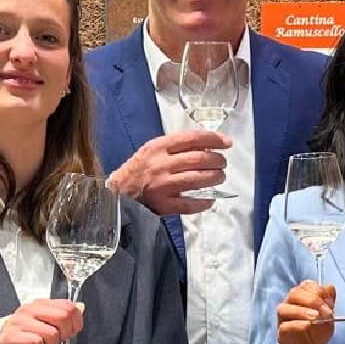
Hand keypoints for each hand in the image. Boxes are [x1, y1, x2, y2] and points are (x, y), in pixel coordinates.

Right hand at [0, 298, 83, 343]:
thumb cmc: (27, 333)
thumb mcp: (46, 321)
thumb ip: (63, 313)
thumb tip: (80, 306)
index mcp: (41, 303)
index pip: (69, 306)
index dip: (75, 322)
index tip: (71, 331)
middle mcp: (30, 309)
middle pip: (63, 317)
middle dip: (66, 333)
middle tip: (58, 339)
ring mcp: (20, 322)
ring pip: (52, 333)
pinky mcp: (13, 336)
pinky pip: (37, 343)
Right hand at [106, 130, 230, 216]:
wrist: (118, 194)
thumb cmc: (138, 170)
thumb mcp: (152, 150)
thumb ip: (175, 147)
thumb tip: (207, 146)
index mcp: (158, 147)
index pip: (193, 138)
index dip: (214, 139)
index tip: (227, 143)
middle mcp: (161, 164)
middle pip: (199, 159)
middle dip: (217, 160)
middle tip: (222, 163)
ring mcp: (162, 186)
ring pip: (198, 180)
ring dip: (215, 178)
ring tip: (219, 177)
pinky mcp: (163, 205)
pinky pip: (190, 204)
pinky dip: (204, 202)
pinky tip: (210, 199)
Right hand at [277, 281, 336, 343]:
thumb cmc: (317, 331)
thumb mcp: (329, 316)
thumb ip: (328, 302)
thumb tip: (330, 288)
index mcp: (303, 296)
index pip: (307, 286)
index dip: (319, 292)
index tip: (331, 303)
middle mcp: (290, 303)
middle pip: (295, 293)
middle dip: (312, 300)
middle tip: (325, 311)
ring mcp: (283, 318)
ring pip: (285, 308)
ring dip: (302, 311)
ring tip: (315, 318)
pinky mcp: (281, 331)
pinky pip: (285, 325)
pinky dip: (297, 324)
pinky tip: (308, 326)